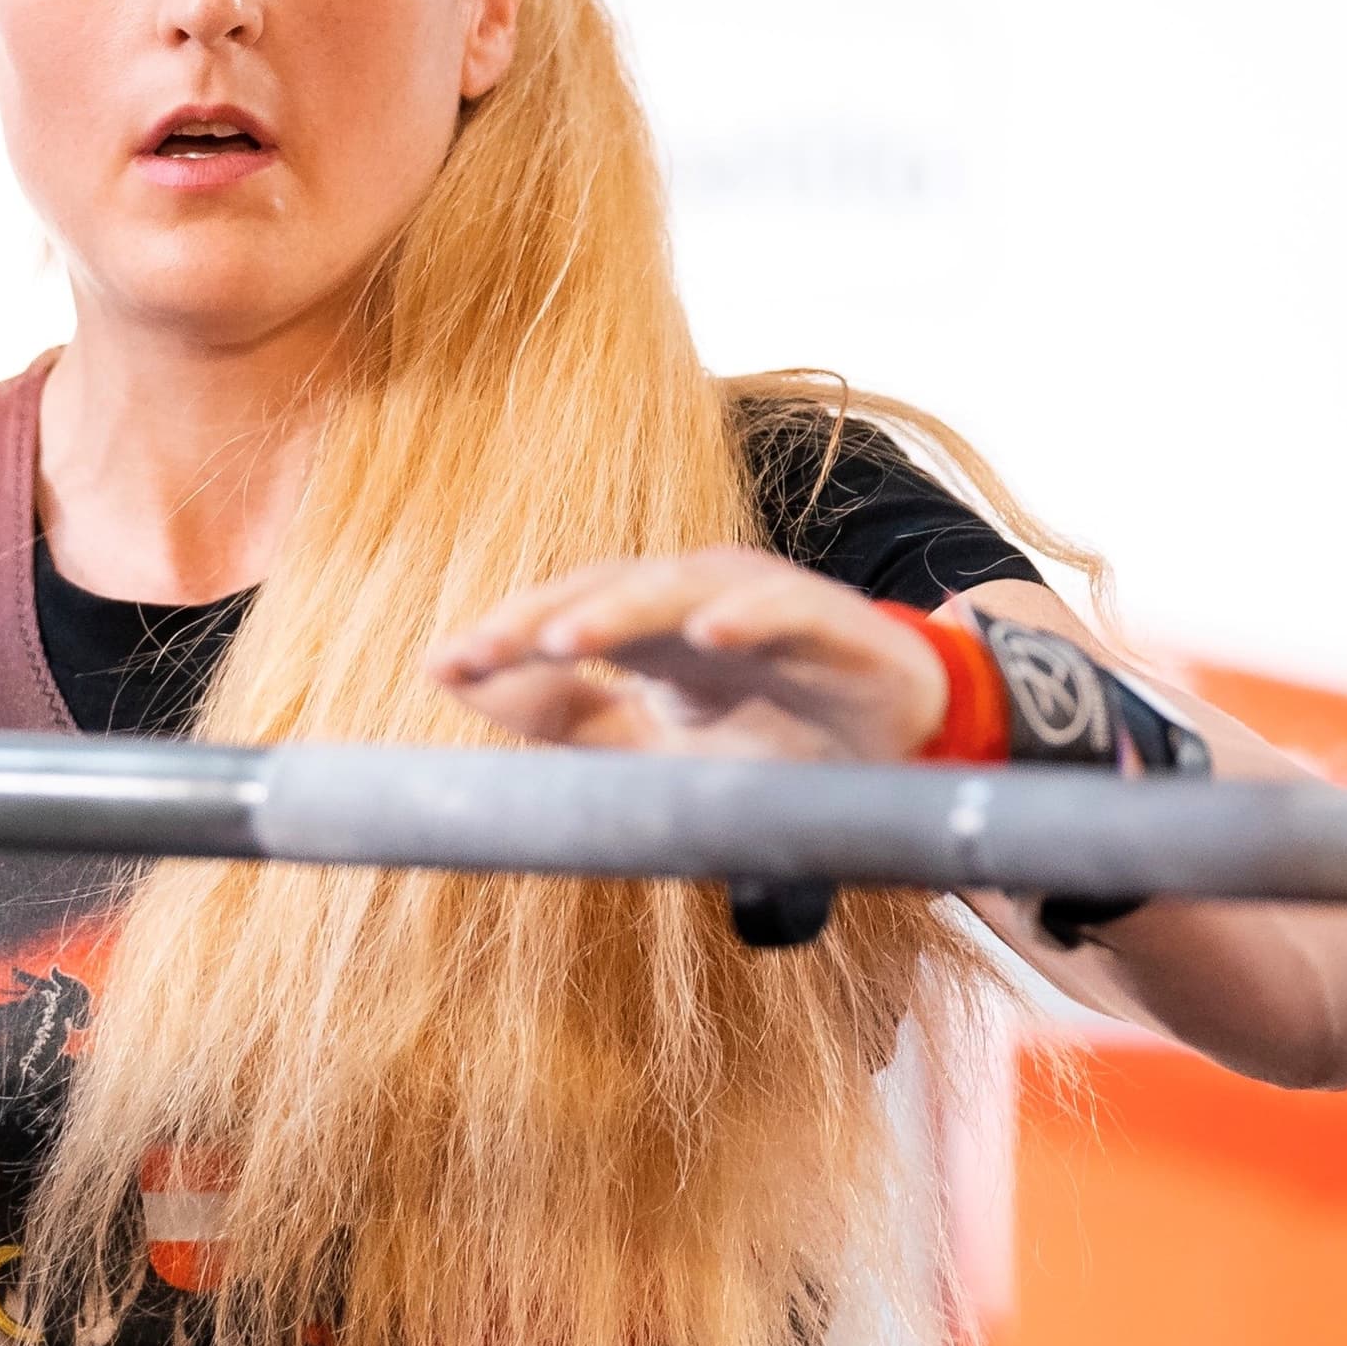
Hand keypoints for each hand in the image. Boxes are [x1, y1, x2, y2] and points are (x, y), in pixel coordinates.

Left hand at [428, 548, 948, 762]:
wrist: (903, 755)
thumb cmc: (772, 741)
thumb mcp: (653, 748)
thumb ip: (564, 718)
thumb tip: (455, 681)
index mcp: (651, 629)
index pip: (566, 615)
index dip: (506, 637)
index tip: (443, 666)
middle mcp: (699, 602)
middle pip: (611, 590)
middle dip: (545, 618)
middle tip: (485, 651)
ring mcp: (767, 605)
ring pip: (685, 590)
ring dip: (624, 610)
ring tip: (568, 637)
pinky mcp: (836, 625)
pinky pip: (789, 610)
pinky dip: (750, 616)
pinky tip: (712, 633)